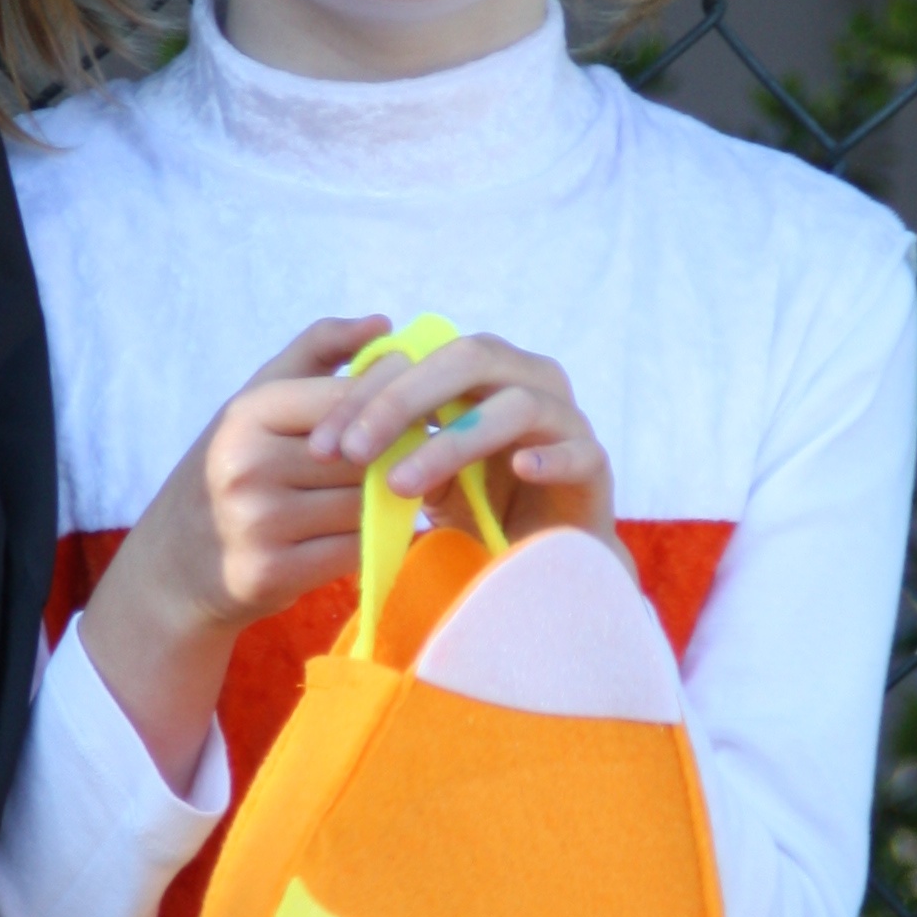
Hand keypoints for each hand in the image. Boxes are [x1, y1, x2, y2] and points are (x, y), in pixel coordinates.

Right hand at [81, 315, 392, 785]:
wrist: (173, 567)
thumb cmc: (228, 471)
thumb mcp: (255, 402)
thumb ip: (317, 353)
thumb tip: (384, 324)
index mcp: (248, 412)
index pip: (349, 399)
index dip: (391, 408)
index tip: (414, 418)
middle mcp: (247, 464)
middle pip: (364, 456)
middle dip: (397, 461)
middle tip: (420, 464)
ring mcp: (257, 521)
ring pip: (364, 505)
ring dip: (390, 504)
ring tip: (394, 498)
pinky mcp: (270, 573)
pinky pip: (355, 551)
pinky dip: (374, 544)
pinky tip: (374, 537)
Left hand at [316, 322, 621, 554]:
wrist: (541, 561)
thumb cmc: (476, 506)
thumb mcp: (422, 472)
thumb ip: (390, 443)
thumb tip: (336, 436)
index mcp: (483, 371)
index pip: (422, 356)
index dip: (366, 392)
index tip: (321, 442)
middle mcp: (529, 379)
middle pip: (470, 359)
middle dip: (401, 401)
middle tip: (353, 451)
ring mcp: (567, 420)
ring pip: (517, 405)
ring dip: (452, 441)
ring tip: (401, 485)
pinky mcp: (596, 466)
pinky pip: (579, 452)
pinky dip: (547, 458)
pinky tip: (517, 470)